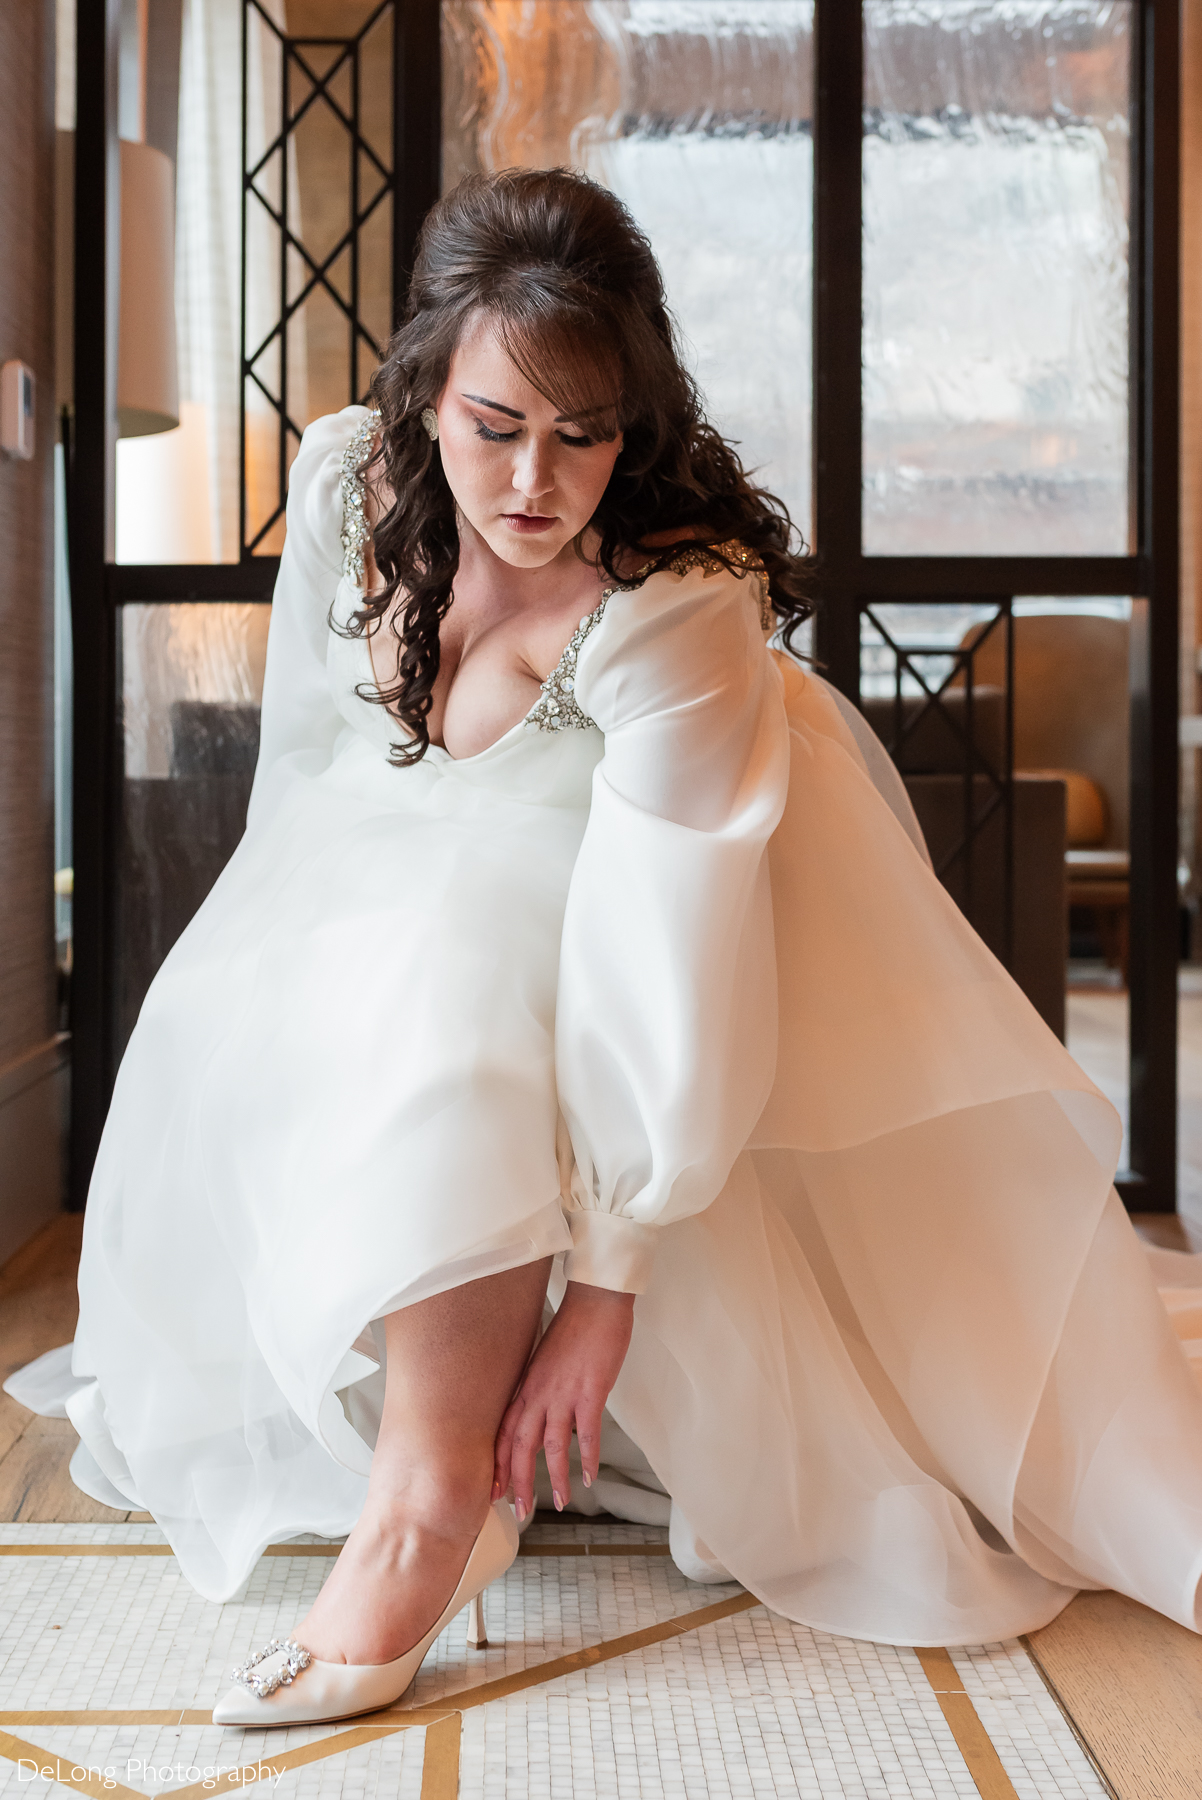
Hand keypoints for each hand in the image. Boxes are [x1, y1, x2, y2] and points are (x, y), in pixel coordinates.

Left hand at [492, 1280, 634, 1518]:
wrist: (596, 1301)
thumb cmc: (574, 1328)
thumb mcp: (546, 1361)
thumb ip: (540, 1387)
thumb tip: (543, 1413)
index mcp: (526, 1386)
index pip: (503, 1432)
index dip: (497, 1464)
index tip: (493, 1490)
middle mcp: (538, 1394)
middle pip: (520, 1447)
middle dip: (517, 1482)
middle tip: (519, 1511)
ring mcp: (563, 1394)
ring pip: (551, 1447)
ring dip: (554, 1479)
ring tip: (560, 1503)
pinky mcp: (590, 1392)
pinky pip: (587, 1434)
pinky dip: (588, 1459)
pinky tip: (590, 1478)